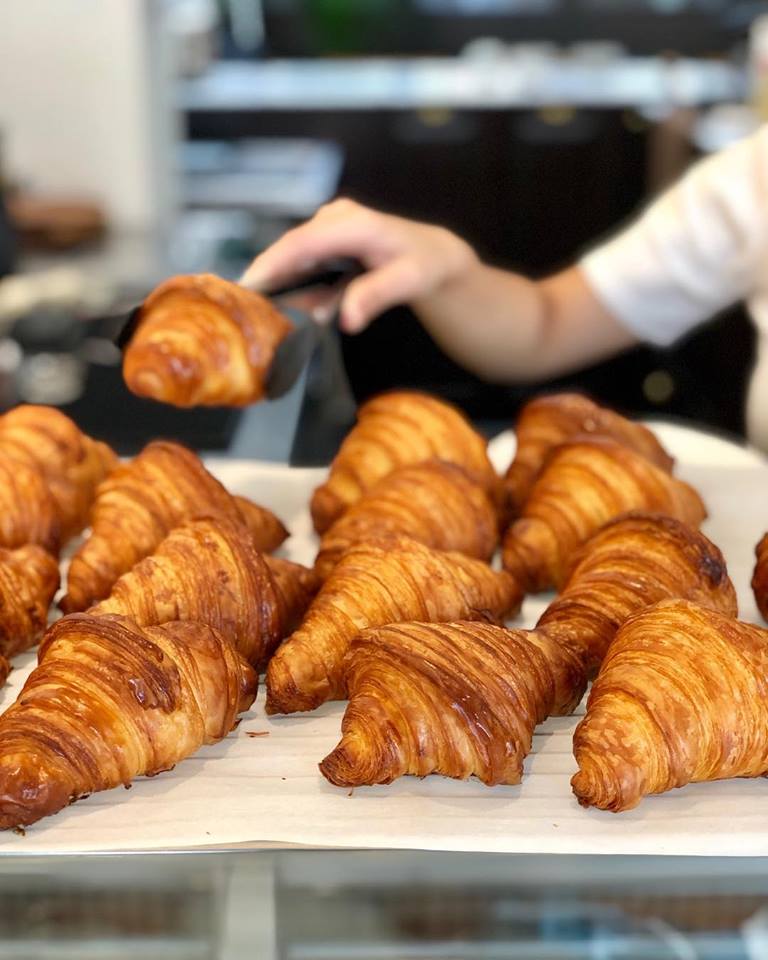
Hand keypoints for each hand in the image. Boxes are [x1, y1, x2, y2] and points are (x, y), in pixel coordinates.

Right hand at [240, 199, 476, 332]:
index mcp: (352, 224)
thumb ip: (376, 295)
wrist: (432, 255)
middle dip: (269, 278)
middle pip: (290, 249)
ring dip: (285, 286)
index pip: (301, 243)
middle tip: (249, 311)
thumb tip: (347, 320)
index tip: (247, 287)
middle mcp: (335, 218)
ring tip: (272, 313)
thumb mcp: (409, 281)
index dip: (271, 264)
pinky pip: (305, 263)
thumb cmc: (422, 265)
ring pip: (295, 257)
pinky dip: (300, 286)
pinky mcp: (326, 239)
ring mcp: (329, 226)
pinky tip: (304, 307)